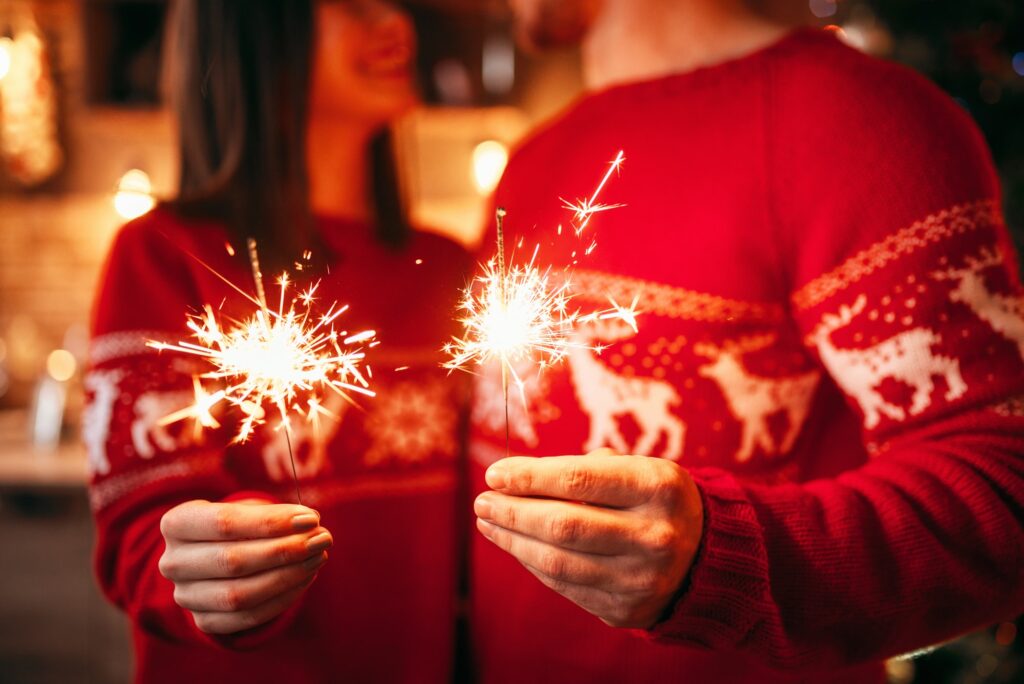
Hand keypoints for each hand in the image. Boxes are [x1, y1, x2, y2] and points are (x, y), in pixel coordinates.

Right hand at [159, 499, 332, 634]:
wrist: (209, 556)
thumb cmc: (237, 525)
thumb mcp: (245, 510)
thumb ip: (274, 516)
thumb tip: (310, 524)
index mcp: (177, 524)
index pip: (225, 523)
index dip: (271, 522)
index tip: (311, 518)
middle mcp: (173, 563)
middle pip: (233, 560)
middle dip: (285, 550)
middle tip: (322, 539)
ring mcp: (186, 596)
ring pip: (240, 594)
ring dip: (288, 576)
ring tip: (318, 557)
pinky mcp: (205, 621)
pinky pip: (248, 617)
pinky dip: (283, 598)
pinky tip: (306, 577)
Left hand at [474, 449, 702, 628]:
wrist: (707, 556)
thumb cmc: (655, 500)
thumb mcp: (638, 468)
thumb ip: (583, 470)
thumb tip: (514, 478)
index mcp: (659, 487)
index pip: (579, 480)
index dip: (529, 477)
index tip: (494, 473)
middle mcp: (654, 535)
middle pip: (563, 524)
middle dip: (513, 511)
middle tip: (483, 500)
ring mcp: (641, 579)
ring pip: (558, 561)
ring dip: (513, 541)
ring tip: (489, 523)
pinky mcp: (626, 609)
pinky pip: (565, 586)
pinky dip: (533, 563)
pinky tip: (516, 545)